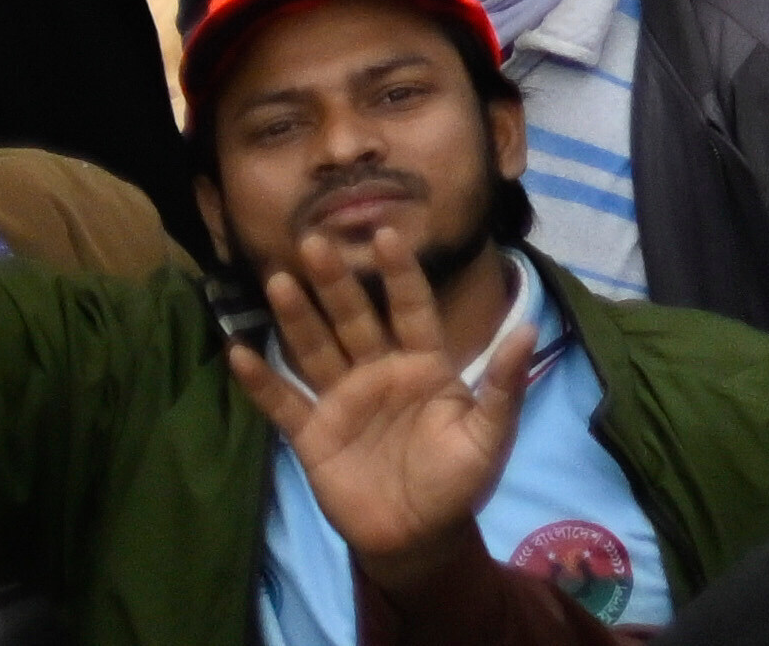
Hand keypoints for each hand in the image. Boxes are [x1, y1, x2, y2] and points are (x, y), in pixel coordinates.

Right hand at [236, 214, 534, 564]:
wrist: (419, 535)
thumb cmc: (460, 480)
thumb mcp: (490, 433)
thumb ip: (504, 384)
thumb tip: (530, 329)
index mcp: (425, 364)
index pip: (410, 307)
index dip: (399, 273)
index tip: (386, 232)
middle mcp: (380, 372)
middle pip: (355, 319)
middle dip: (336, 282)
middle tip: (314, 241)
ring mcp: (342, 401)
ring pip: (316, 349)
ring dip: (296, 317)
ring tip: (277, 279)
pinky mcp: (313, 435)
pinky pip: (283, 403)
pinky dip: (261, 381)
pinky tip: (239, 351)